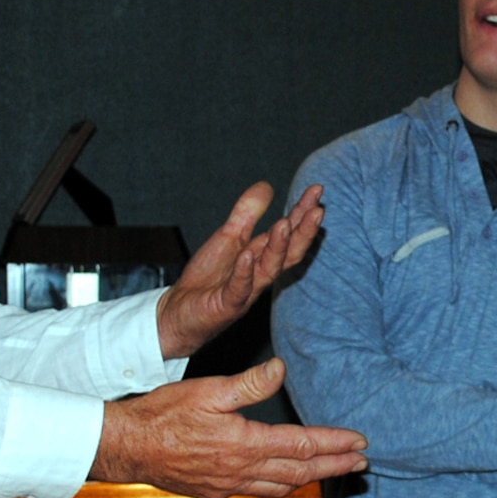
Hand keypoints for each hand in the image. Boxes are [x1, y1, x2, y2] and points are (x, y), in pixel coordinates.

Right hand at [91, 358, 365, 497]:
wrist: (127, 448)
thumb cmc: (163, 415)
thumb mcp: (208, 390)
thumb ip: (249, 384)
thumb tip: (281, 369)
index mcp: (245, 444)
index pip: (303, 445)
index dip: (335, 444)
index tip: (361, 443)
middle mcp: (242, 471)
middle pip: (301, 472)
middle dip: (334, 466)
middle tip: (362, 463)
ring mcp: (228, 486)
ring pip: (281, 487)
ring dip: (310, 479)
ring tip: (331, 471)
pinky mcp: (214, 493)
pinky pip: (257, 492)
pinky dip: (279, 486)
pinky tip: (283, 480)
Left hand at [155, 183, 325, 358]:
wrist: (179, 311)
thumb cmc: (208, 278)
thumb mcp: (228, 237)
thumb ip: (247, 214)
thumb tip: (267, 185)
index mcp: (262, 257)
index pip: (288, 234)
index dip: (302, 212)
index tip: (316, 191)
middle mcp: (260, 275)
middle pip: (288, 253)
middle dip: (304, 232)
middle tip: (318, 210)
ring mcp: (246, 292)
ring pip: (268, 270)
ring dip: (278, 248)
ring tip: (286, 224)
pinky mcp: (226, 305)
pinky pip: (237, 289)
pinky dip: (243, 273)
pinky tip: (247, 256)